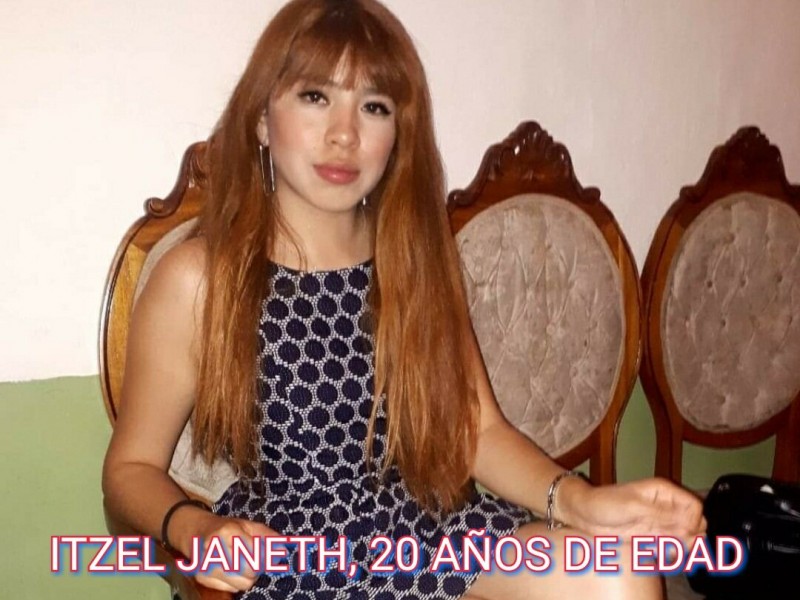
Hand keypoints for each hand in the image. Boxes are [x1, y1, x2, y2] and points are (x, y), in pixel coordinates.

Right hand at [175, 509, 279, 592]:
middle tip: (255, 560)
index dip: (265, 558)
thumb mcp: (248, 525)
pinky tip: (231, 570)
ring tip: (243, 564)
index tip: (267, 554)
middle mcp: (215, 550)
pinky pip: (231, 589)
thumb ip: (268, 536)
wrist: (195, 532)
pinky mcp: (202, 578)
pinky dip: (236, 582)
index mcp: (228, 532)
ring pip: (242, 584)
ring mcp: (206, 566)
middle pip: (250, 572)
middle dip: (258, 568)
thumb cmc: (226, 528)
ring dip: (248, 577)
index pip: (256, 556)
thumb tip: (283, 549)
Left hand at [565, 477, 706, 543]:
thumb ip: (662, 514)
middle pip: (696, 522)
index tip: (681, 531)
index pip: (694, 506)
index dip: (693, 521)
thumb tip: (691, 520)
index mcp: (663, 491)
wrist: (584, 514)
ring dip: (683, 546)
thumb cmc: (605, 503)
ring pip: (687, 536)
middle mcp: (666, 506)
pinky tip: (661, 552)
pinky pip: (673, 546)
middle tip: (674, 542)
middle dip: (691, 535)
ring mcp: (661, 522)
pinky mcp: (653, 536)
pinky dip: (672, 551)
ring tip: (665, 547)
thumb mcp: (633, 506)